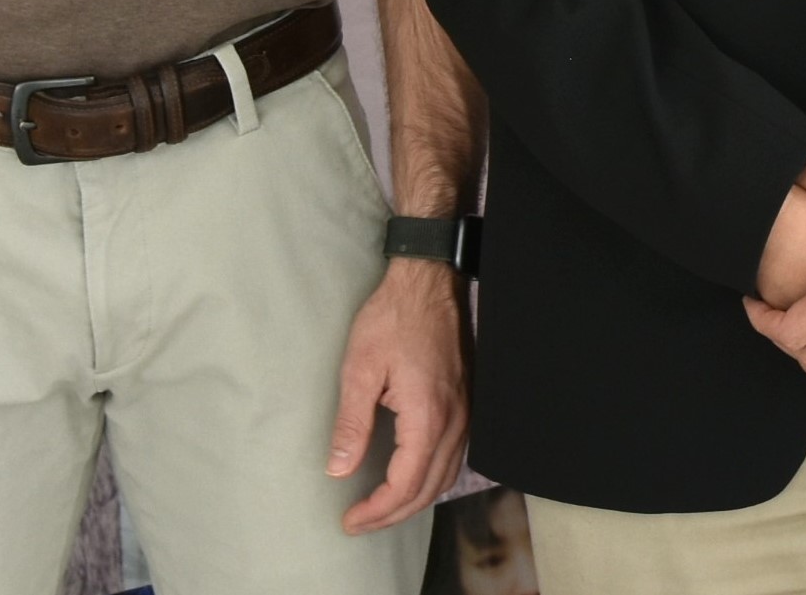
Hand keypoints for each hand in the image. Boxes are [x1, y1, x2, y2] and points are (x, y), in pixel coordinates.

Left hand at [330, 257, 468, 533]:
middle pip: (428, 489)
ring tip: (380, 509)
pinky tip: (410, 479)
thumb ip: (351, 423)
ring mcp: (466, 413)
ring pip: (446, 476)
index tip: (350, 520)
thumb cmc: (393, 318)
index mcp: (428, 416)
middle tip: (359, 523)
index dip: (377, 511)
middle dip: (393, 515)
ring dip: (414, 500)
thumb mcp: (360, 368)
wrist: (428, 282)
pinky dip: (430, 479)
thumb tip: (339, 470)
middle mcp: (454, 421)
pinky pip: (454, 457)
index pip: (405, 484)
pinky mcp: (466, 404)